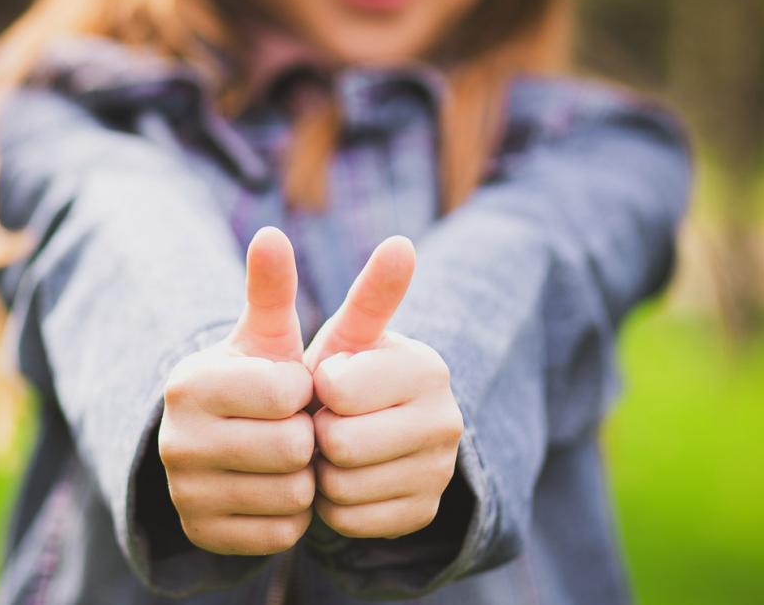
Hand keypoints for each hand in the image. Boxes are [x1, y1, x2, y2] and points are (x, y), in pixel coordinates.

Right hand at [158, 227, 314, 554]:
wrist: (215, 442)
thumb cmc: (255, 378)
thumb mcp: (266, 334)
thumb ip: (273, 287)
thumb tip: (271, 232)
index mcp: (192, 384)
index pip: (291, 393)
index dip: (306, 390)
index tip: (291, 387)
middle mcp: (177, 440)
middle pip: (294, 449)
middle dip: (308, 436)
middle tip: (293, 426)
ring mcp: (185, 494)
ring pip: (291, 496)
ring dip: (304, 477)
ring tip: (285, 456)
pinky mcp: (202, 534)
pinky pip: (282, 533)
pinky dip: (292, 514)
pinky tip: (275, 488)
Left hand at [304, 237, 463, 538]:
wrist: (370, 430)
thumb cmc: (349, 372)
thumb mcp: (349, 332)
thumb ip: (367, 291)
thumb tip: (403, 242)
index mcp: (427, 367)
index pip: (336, 388)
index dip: (317, 386)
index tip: (330, 379)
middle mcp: (447, 420)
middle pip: (339, 443)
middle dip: (316, 432)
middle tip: (327, 420)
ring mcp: (440, 472)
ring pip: (342, 488)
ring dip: (321, 472)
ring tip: (334, 448)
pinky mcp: (424, 514)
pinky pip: (350, 521)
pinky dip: (333, 506)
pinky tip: (345, 480)